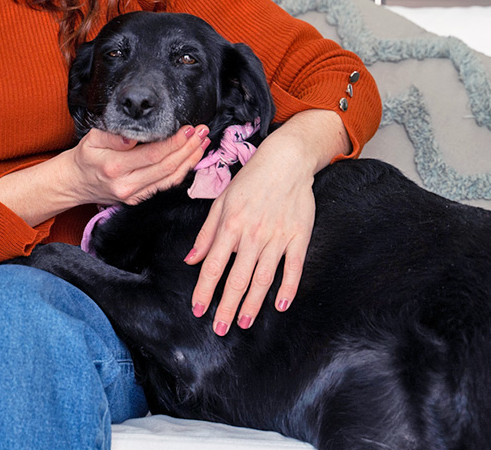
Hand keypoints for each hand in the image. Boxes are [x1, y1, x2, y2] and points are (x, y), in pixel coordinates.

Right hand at [0, 123, 209, 226]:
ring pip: (170, 179)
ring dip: (190, 160)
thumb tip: (135, 135)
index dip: (175, 142)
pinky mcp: (138, 201)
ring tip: (203, 143)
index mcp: (115, 167)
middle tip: (203, 131)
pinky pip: (165, 187)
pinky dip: (182, 172)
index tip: (189, 128)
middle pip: (167, 167)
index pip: (154, 154)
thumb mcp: (92, 138)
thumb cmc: (85, 156)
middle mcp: (126, 185)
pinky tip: (191, 159)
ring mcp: (133, 196)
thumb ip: (113, 136)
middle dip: (189, 148)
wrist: (74, 183)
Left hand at [184, 109, 347, 334]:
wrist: (286, 161)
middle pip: (237, 278)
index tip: (199, 310)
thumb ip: (207, 234)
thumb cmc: (250, 181)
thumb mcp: (221, 202)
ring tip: (245, 322)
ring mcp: (277, 236)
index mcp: (230, 225)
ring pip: (263, 278)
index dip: (205, 290)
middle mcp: (252, 234)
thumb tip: (192, 260)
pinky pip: (293, 267)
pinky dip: (288, 288)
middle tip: (221, 329)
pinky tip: (281, 305)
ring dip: (253, 303)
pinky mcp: (298, 236)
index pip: (214, 265)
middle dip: (228, 307)